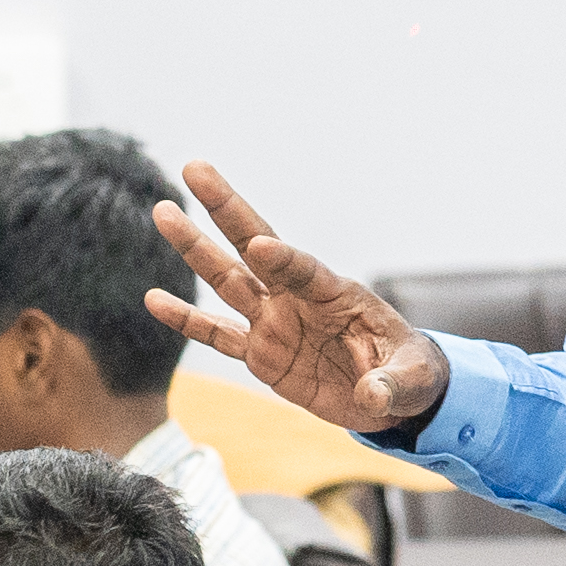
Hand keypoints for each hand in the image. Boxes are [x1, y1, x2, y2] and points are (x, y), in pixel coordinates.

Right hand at [145, 161, 450, 432]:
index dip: (284, 258)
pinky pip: (216, 334)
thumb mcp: (411, 379)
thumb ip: (392, 385)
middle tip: (194, 169)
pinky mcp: (260, 353)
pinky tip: (154, 299)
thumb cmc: (409, 374)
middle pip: (253, 247)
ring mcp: (274, 322)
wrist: (393, 395)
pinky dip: (186, 319)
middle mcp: (297, 298)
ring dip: (194, 248)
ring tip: (163, 211)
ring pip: (226, 280)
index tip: (260, 245)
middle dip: (225, 209)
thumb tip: (373, 396)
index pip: (304, 270)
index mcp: (337, 294)